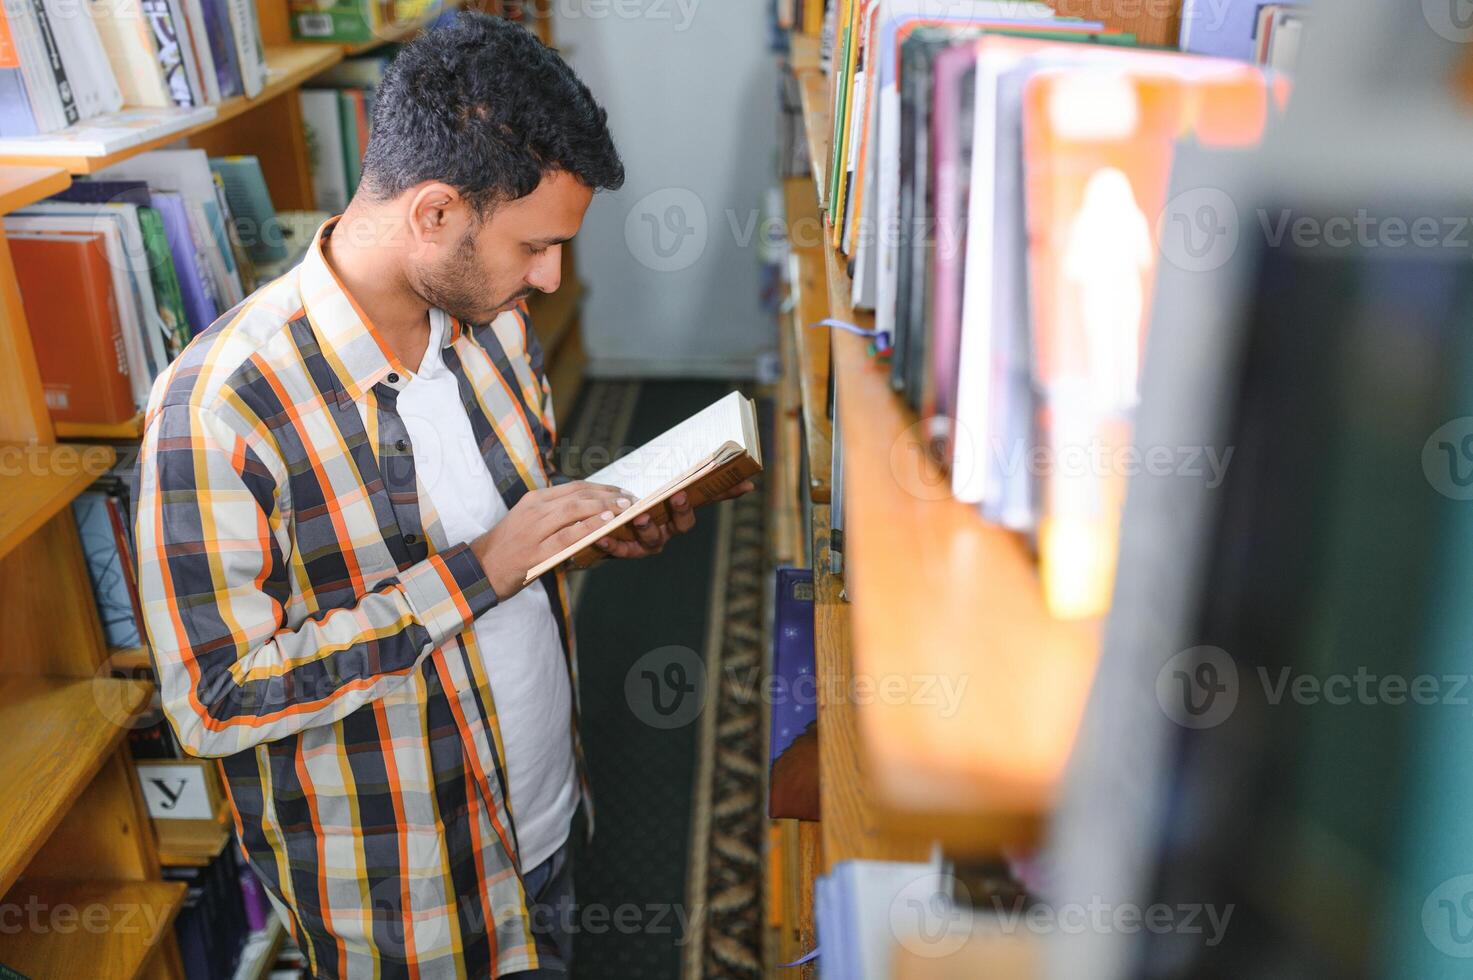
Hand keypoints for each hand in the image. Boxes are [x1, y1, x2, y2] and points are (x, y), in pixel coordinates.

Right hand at [470, 481, 630, 597]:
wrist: (480, 570)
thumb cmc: (508, 548)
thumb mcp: (528, 522)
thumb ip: (553, 515)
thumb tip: (587, 512)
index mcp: (534, 500)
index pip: (573, 487)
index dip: (600, 488)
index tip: (620, 491)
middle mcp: (535, 509)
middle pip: (578, 494)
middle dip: (607, 495)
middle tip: (630, 498)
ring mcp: (534, 529)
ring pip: (574, 510)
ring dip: (603, 507)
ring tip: (624, 508)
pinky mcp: (536, 551)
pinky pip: (568, 536)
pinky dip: (589, 527)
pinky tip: (606, 524)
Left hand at [593, 480, 756, 559]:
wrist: (604, 523)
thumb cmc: (635, 500)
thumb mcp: (654, 480)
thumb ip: (674, 471)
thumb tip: (707, 452)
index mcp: (681, 510)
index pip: (709, 499)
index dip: (727, 492)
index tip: (743, 483)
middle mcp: (669, 529)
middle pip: (683, 524)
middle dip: (682, 510)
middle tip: (677, 496)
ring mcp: (649, 542)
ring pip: (654, 539)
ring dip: (647, 527)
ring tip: (638, 516)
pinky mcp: (625, 550)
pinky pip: (620, 549)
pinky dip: (611, 543)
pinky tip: (602, 535)